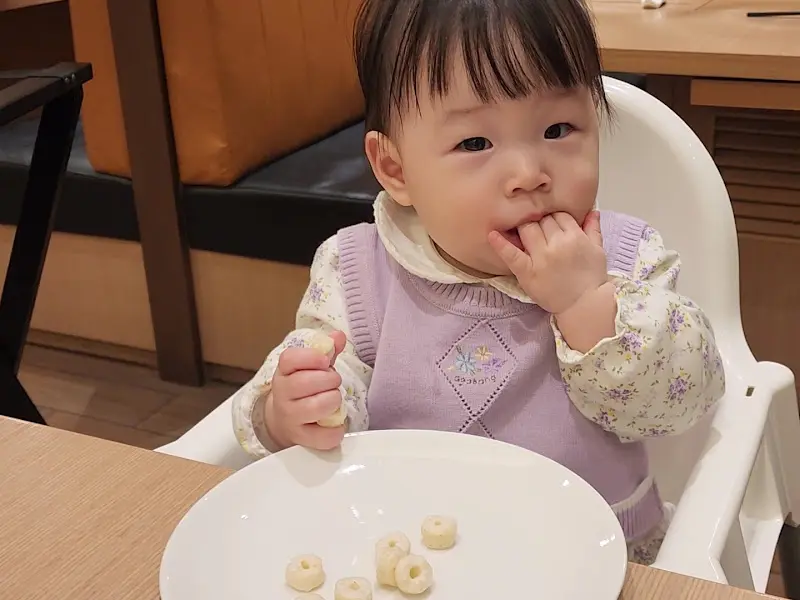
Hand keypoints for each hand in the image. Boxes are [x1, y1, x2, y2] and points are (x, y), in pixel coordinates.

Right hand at [266, 331, 346, 450]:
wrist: (284, 420)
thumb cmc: (303, 389)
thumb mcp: (311, 366)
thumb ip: (326, 350)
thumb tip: (339, 337)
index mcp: (284, 371)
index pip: (290, 359)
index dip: (311, 357)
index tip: (325, 360)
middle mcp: (282, 394)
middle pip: (305, 382)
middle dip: (329, 380)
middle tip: (334, 382)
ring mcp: (289, 417)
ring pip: (314, 407)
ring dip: (333, 401)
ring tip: (334, 399)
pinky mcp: (300, 438)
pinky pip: (322, 436)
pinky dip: (335, 430)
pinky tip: (335, 422)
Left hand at [488, 211, 606, 314]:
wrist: (585, 305)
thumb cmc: (591, 279)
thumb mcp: (598, 251)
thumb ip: (593, 229)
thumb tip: (591, 211)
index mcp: (575, 236)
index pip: (559, 215)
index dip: (554, 219)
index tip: (552, 227)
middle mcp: (558, 244)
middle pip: (541, 220)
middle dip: (540, 223)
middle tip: (539, 232)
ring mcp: (541, 257)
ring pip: (527, 229)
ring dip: (524, 229)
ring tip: (523, 234)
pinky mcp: (527, 272)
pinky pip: (511, 254)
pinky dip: (500, 244)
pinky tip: (492, 234)